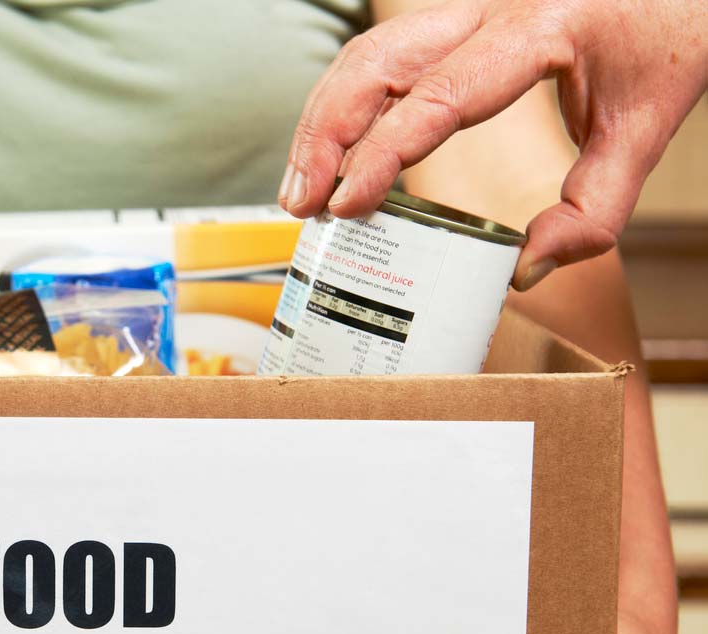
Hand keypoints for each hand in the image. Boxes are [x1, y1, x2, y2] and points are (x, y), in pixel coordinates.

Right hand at [280, 0, 707, 289]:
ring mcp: (466, 6)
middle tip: (303, 204)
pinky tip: (329, 149)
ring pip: (366, 54)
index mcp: (537, 30)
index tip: (346, 205)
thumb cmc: (670, 35)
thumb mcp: (648, 126)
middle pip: (376, 63)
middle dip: (326, 136)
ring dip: (322, 120)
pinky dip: (344, 102)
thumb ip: (595, 206)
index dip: (380, 154)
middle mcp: (489, 8)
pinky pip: (381, 53)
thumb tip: (527, 271)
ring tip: (300, 186)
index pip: (436, 97)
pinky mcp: (456, 18)